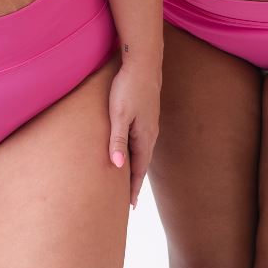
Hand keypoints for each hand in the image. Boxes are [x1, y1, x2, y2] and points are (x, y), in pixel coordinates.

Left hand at [107, 59, 160, 208]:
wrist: (143, 61)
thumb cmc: (128, 87)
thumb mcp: (119, 114)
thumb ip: (117, 139)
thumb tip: (116, 167)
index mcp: (145, 136)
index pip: (139, 169)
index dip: (133, 187)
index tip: (130, 206)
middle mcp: (151, 132)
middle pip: (142, 162)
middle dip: (135, 180)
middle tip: (129, 200)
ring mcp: (150, 122)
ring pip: (142, 150)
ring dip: (136, 165)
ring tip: (129, 178)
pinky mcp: (147, 112)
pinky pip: (142, 139)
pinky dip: (136, 150)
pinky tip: (131, 148)